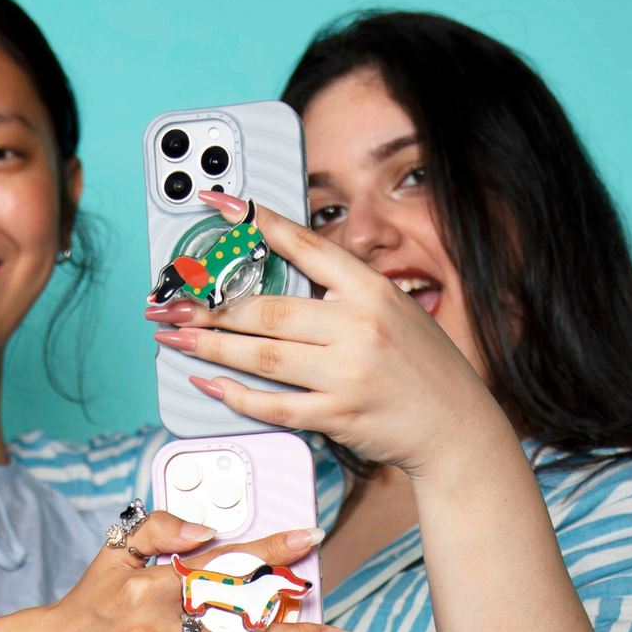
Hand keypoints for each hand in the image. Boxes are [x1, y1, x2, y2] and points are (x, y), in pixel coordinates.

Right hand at [0, 510, 347, 631]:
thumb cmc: (87, 606)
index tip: (310, 543)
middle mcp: (154, 629)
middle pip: (239, 627)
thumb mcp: (114, 552)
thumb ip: (160, 529)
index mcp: (151, 586)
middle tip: (335, 630)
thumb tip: (209, 530)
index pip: (223, 565)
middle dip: (296, 628)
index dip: (271, 553)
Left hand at [145, 194, 502, 479]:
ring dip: (213, 348)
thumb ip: (343, 294)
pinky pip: (275, 404)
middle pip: (268, 310)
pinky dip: (238, 396)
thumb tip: (284, 279)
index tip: (221, 206)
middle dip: (212, 307)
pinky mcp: (338, 415)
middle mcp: (358, 327)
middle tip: (175, 304)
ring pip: (263, 355)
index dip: (257, 223)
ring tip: (177, 339)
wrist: (455, 425)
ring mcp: (347, 373)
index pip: (305, 246)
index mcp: (371, 289)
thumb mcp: (394, 311)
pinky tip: (211, 385)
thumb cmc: (422, 368)